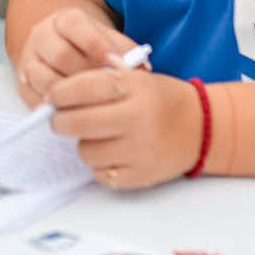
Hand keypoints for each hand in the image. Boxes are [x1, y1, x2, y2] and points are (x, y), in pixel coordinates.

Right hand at [15, 0, 135, 106]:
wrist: (60, 45)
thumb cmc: (90, 46)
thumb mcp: (108, 39)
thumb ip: (125, 50)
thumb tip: (144, 68)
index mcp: (64, 19)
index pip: (75, 26)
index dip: (97, 45)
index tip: (116, 64)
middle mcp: (42, 35)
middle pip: (60, 55)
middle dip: (85, 76)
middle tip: (106, 93)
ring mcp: (29, 58)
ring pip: (43, 77)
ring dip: (67, 95)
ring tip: (89, 107)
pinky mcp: (22, 81)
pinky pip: (32, 96)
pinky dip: (51, 108)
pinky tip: (69, 114)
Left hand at [48, 68, 203, 190]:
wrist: (201, 128)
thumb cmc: (159, 100)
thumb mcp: (135, 78)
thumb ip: (99, 81)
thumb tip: (55, 94)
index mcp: (134, 88)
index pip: (83, 88)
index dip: (59, 93)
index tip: (53, 97)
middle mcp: (137, 119)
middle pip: (76, 123)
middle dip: (60, 122)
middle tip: (60, 120)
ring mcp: (140, 150)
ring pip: (85, 152)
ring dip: (84, 144)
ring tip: (98, 137)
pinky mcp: (141, 176)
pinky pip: (101, 175)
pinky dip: (100, 166)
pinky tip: (112, 154)